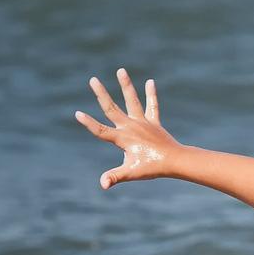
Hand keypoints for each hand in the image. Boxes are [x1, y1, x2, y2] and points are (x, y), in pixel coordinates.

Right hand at [74, 67, 180, 189]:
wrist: (176, 162)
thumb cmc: (152, 168)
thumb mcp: (131, 172)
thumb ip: (115, 177)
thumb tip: (102, 185)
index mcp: (122, 138)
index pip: (101, 130)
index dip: (89, 123)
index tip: (77, 114)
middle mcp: (131, 127)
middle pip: (112, 108)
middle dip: (101, 94)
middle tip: (92, 79)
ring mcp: (143, 123)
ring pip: (132, 100)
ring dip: (126, 85)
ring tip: (121, 70)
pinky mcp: (154, 123)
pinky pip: (152, 106)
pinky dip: (151, 94)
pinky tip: (150, 82)